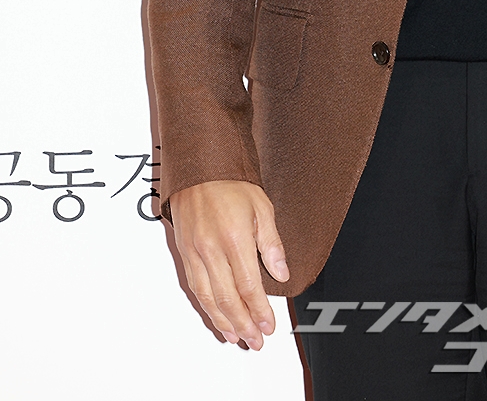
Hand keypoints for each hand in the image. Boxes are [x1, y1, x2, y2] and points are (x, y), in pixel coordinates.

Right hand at [170, 179, 289, 349]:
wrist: (199, 167)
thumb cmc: (232, 183)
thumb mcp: (262, 207)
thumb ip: (271, 244)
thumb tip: (281, 274)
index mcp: (234, 237)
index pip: (248, 285)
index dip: (259, 310)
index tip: (269, 326)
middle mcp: (211, 249)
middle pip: (228, 298)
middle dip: (243, 324)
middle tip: (256, 341)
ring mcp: (195, 252)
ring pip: (209, 298)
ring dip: (224, 322)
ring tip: (238, 337)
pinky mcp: (184, 253)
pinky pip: (196, 287)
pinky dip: (207, 308)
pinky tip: (217, 319)